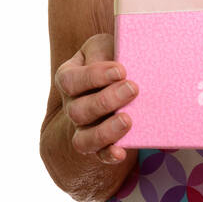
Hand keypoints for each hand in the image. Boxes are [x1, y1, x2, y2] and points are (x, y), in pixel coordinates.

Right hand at [54, 32, 138, 164]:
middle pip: (77, 111)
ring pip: (83, 139)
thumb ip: (105, 52)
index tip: (120, 70)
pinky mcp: (100, 144)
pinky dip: (108, 155)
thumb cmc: (114, 57)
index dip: (93, 77)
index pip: (71, 80)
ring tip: (128, 120)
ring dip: (105, 131)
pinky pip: (99, 155)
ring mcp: (83, 128)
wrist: (125, 79)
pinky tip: (120, 152)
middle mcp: (72, 105)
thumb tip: (114, 66)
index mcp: (70, 78)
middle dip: (106, 101)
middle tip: (132, 88)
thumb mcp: (107, 46)